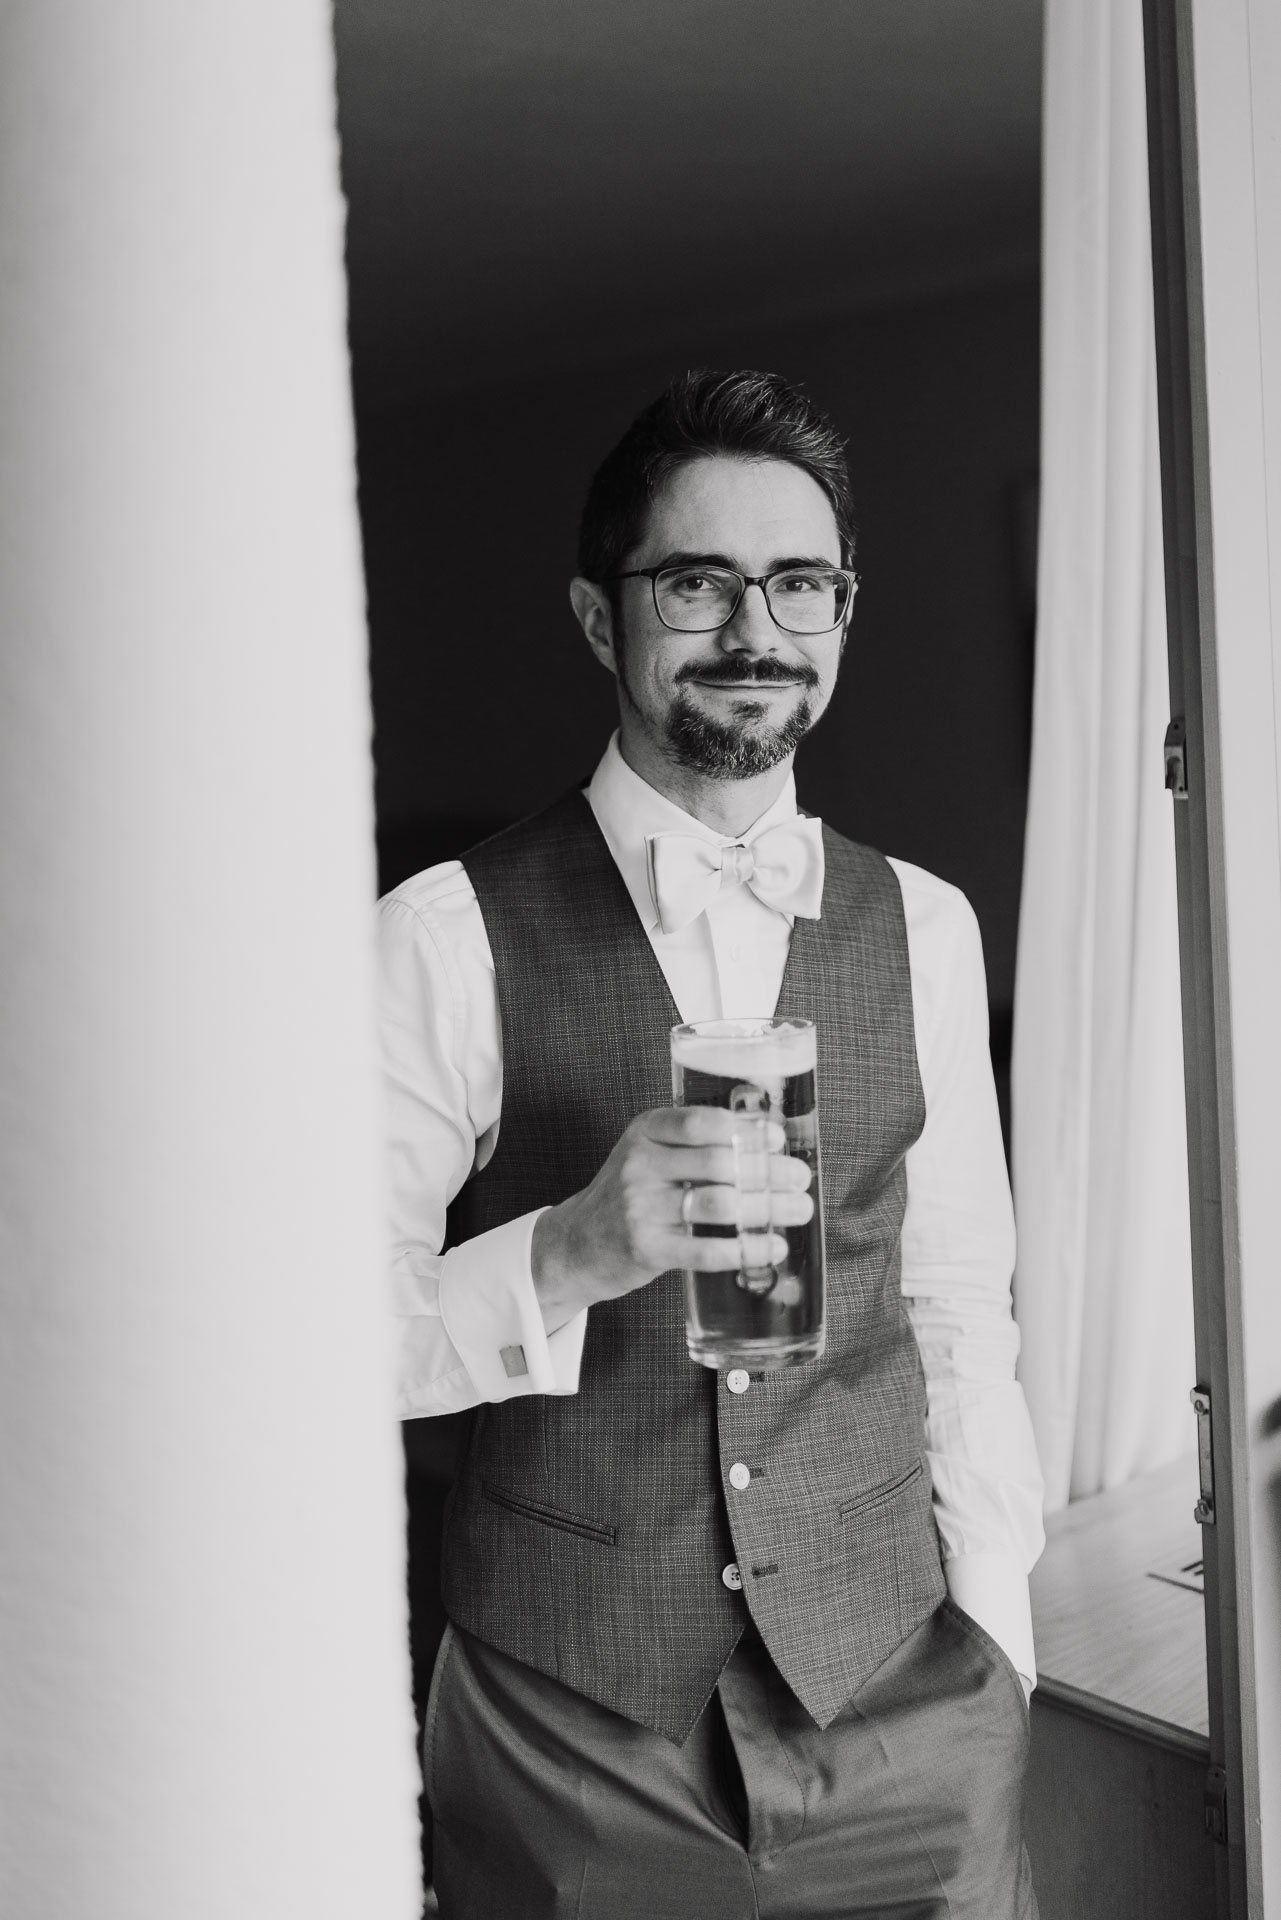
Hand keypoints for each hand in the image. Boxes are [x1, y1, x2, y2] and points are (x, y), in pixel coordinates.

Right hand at [532, 1105, 812, 1324]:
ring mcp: (640, 1208)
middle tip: (799, 1179)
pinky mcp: (646, 1249)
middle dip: (769, 1172)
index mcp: (645, 1132)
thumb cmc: (628, 1195)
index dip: (746, 1130)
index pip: (701, 1122)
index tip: (776, 1140)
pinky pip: (707, 1250)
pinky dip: (747, 1249)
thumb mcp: (648, 1153)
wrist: (577, 1244)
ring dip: (767, 1209)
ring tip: (797, 1210)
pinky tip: (771, 1247)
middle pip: (719, 1163)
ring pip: (719, 1205)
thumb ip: (693, 1144)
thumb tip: (767, 1144)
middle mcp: (639, 1164)